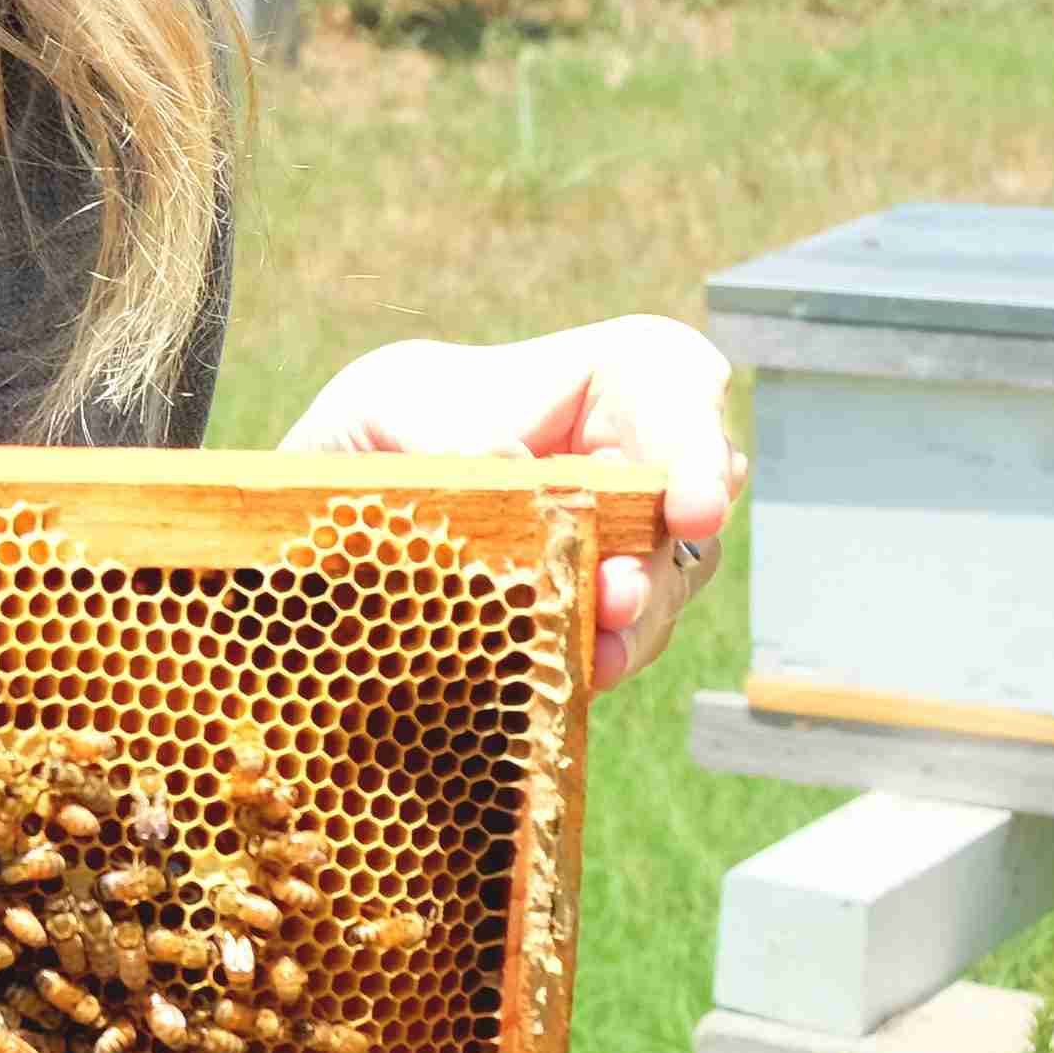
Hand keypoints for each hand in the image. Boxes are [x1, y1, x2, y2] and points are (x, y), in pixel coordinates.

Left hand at [279, 316, 741, 693]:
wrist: (355, 489)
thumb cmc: (394, 417)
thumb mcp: (394, 406)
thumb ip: (448, 429)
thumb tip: (506, 459)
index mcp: (610, 377)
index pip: (682, 383)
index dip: (698, 447)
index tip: (691, 512)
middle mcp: (641, 453)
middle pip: (690, 503)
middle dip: (657, 557)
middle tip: (616, 597)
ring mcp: (637, 530)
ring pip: (668, 576)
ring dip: (634, 619)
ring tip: (594, 652)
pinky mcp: (609, 595)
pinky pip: (630, 630)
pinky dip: (604, 650)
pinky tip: (578, 675)